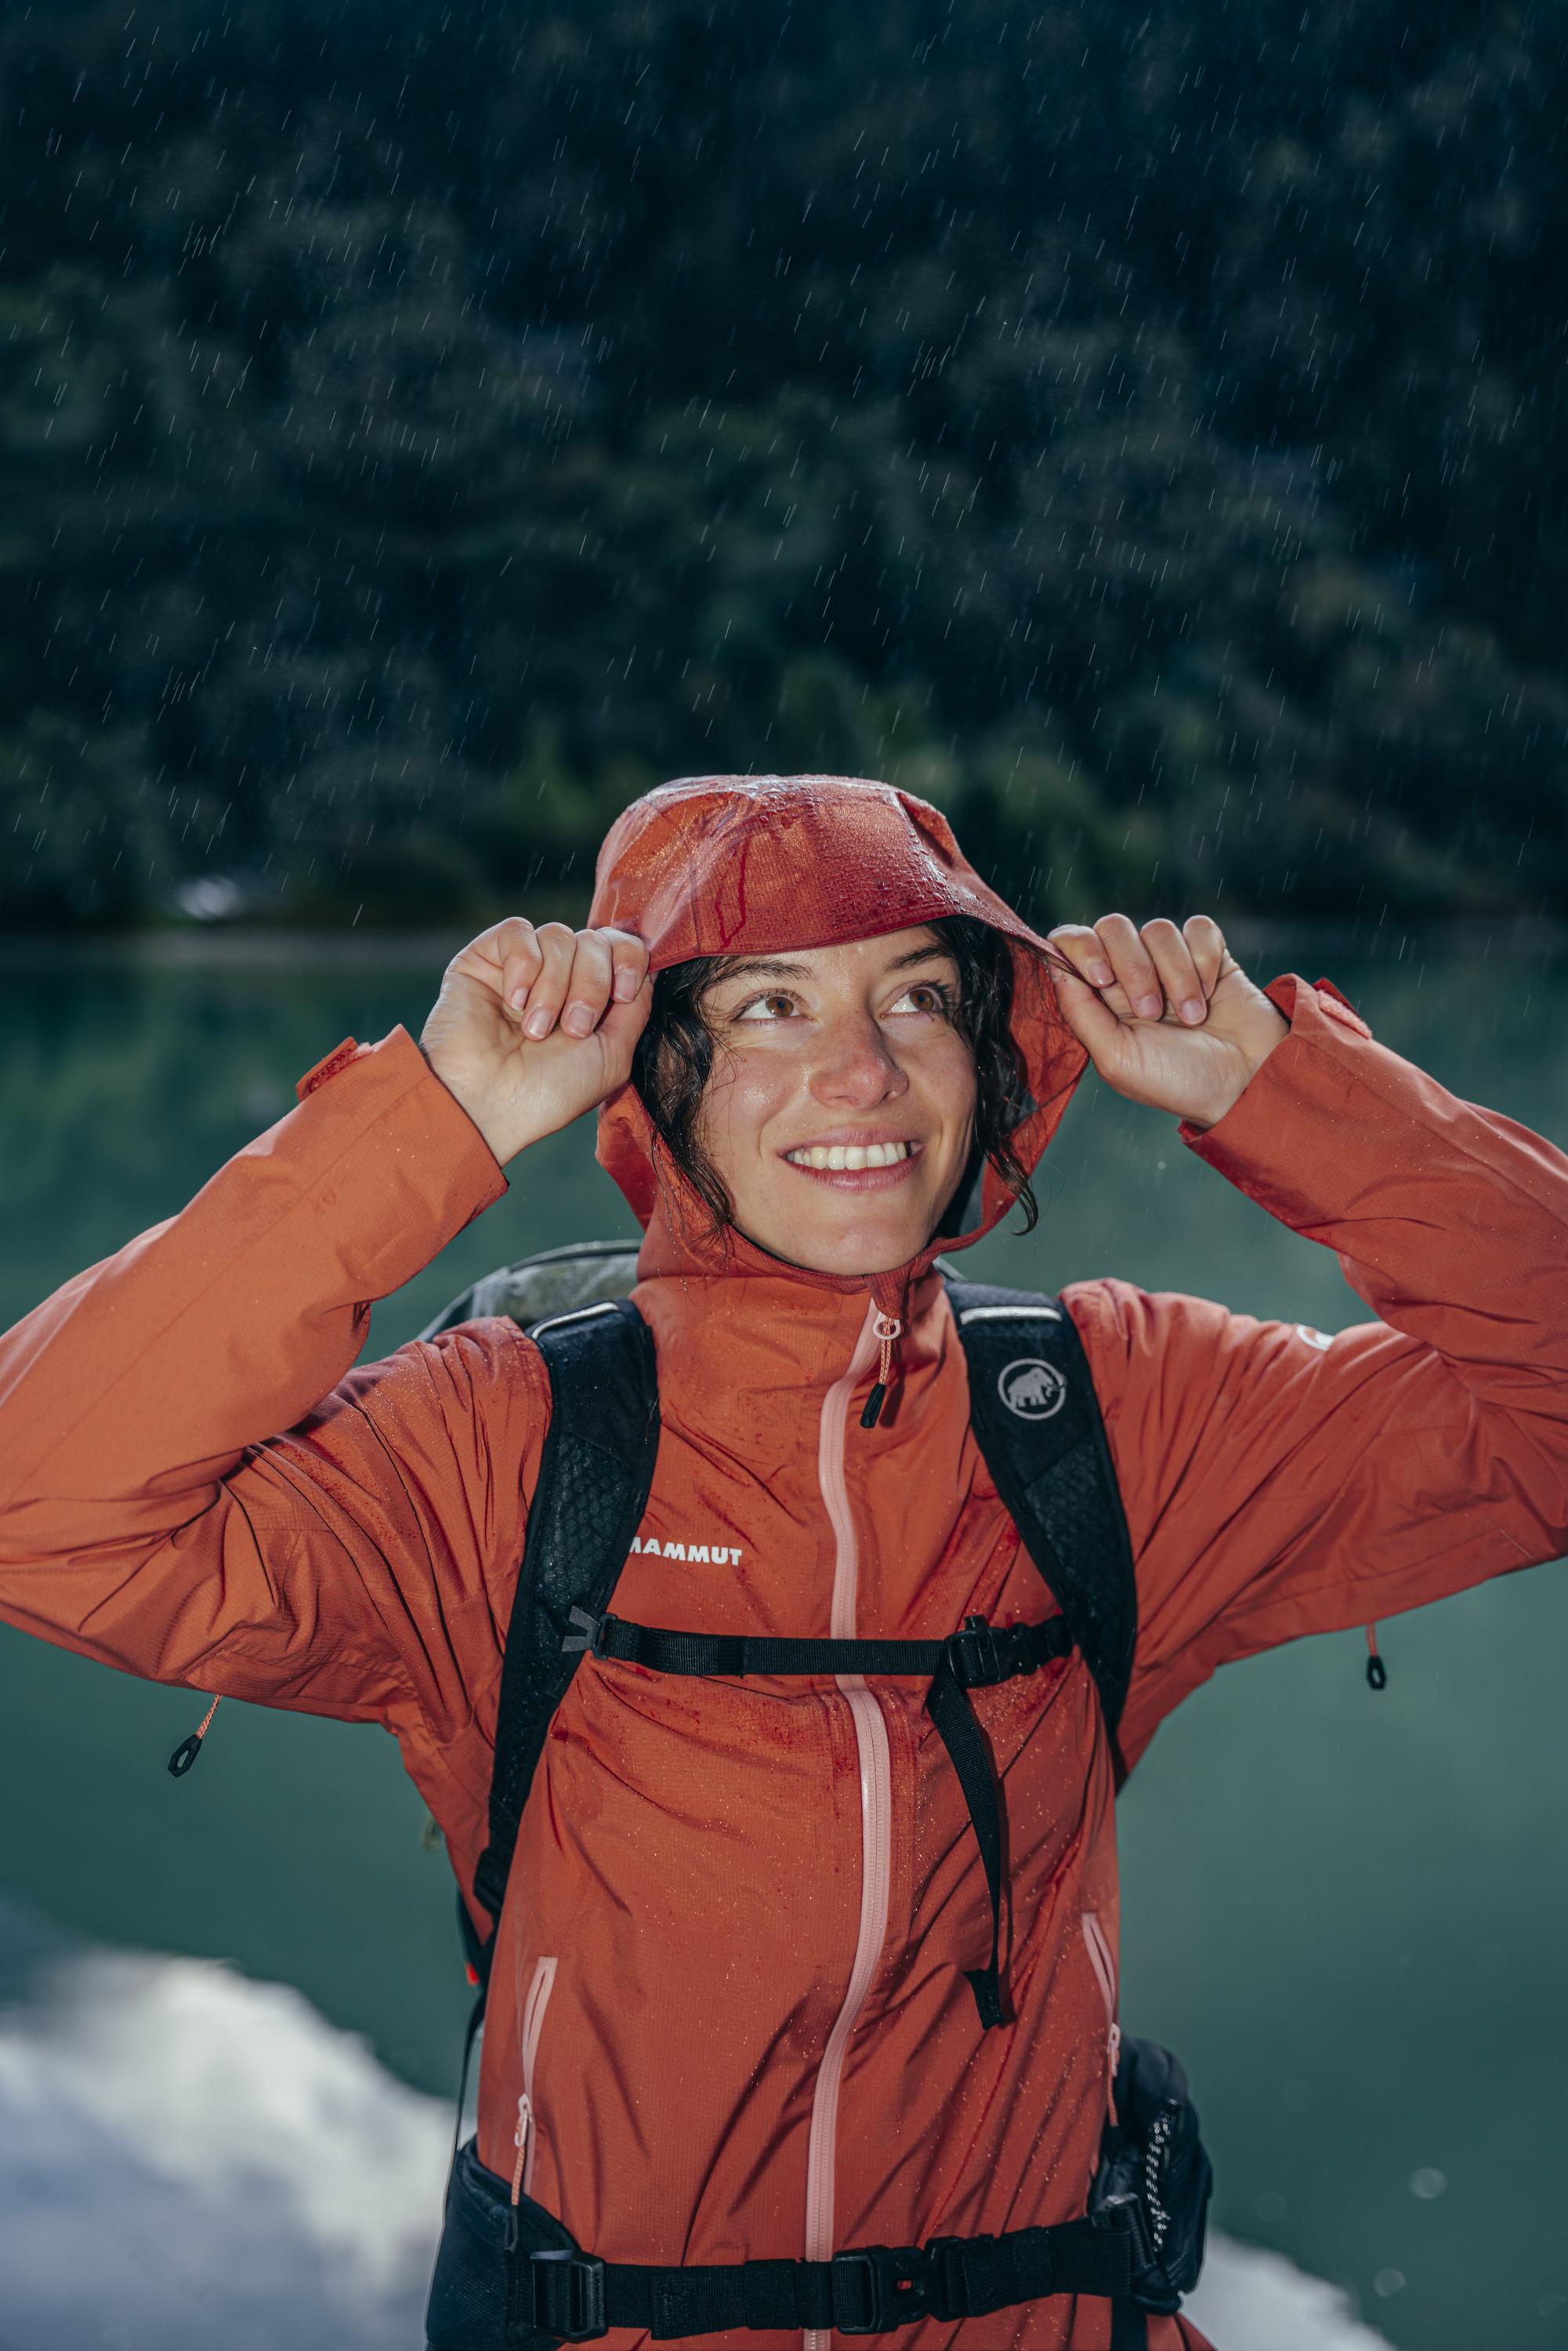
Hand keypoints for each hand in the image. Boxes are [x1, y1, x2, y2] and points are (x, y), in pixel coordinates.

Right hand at [419, 918, 651, 1165]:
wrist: (487, 1105)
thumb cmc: (548, 1093)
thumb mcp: (612, 1056)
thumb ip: (636, 1008)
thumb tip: (648, 966)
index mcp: (591, 999)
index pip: (622, 948)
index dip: (629, 960)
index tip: (623, 993)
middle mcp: (559, 978)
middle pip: (595, 940)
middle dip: (591, 984)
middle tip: (573, 1029)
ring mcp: (521, 967)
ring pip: (559, 935)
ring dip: (554, 986)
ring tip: (535, 1029)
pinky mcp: (484, 959)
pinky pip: (517, 931)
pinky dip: (523, 966)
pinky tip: (513, 1003)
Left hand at [1044, 913, 1287, 1131]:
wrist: (1247, 1082)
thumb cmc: (1179, 1081)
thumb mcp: (1118, 1059)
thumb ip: (1080, 1012)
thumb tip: (1052, 963)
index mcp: (1100, 1000)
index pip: (1070, 944)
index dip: (1079, 948)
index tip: (1101, 978)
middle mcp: (1130, 975)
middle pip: (1112, 927)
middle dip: (1134, 968)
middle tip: (1154, 1012)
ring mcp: (1169, 962)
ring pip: (1158, 929)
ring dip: (1176, 975)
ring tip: (1193, 1017)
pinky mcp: (1208, 953)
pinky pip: (1198, 928)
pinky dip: (1205, 960)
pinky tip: (1211, 993)